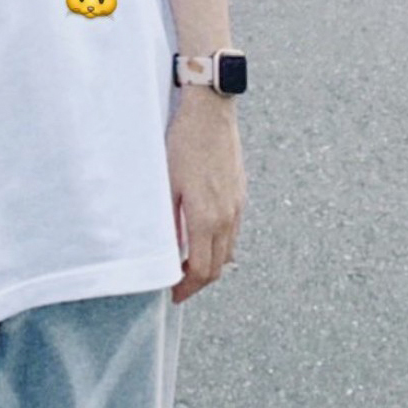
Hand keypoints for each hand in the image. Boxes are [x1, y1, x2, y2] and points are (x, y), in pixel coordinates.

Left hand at [165, 91, 245, 304]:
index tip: (173, 294)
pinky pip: (233, 231)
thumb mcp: (167, 183)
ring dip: (211, 263)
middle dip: (198, 281)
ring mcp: (237, 206)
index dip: (187, 288)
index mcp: (207, 218)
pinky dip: (220, 244)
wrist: (211, 112)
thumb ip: (169, 223)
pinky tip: (203, 235)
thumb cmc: (183, 143)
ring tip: (189, 262)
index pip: (202, 270)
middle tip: (179, 284)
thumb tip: (169, 252)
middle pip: (218, 267)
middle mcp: (227, 217)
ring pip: (229, 251)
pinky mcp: (241, 194)